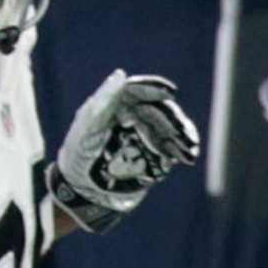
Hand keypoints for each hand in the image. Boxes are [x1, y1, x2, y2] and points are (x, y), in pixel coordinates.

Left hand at [48, 70, 199, 232]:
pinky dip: (180, 151)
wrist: (81, 193)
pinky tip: (188, 155)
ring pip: (167, 130)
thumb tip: (120, 74)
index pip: (139, 91)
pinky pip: (169, 150)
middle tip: (181, 129)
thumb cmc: (78, 156)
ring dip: (182, 136)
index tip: (170, 92)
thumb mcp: (88, 126)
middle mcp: (131, 119)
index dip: (154, 88)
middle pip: (158, 111)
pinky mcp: (150, 157)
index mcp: (115, 107)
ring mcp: (142, 138)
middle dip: (173, 118)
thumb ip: (104, 100)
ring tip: (190, 146)